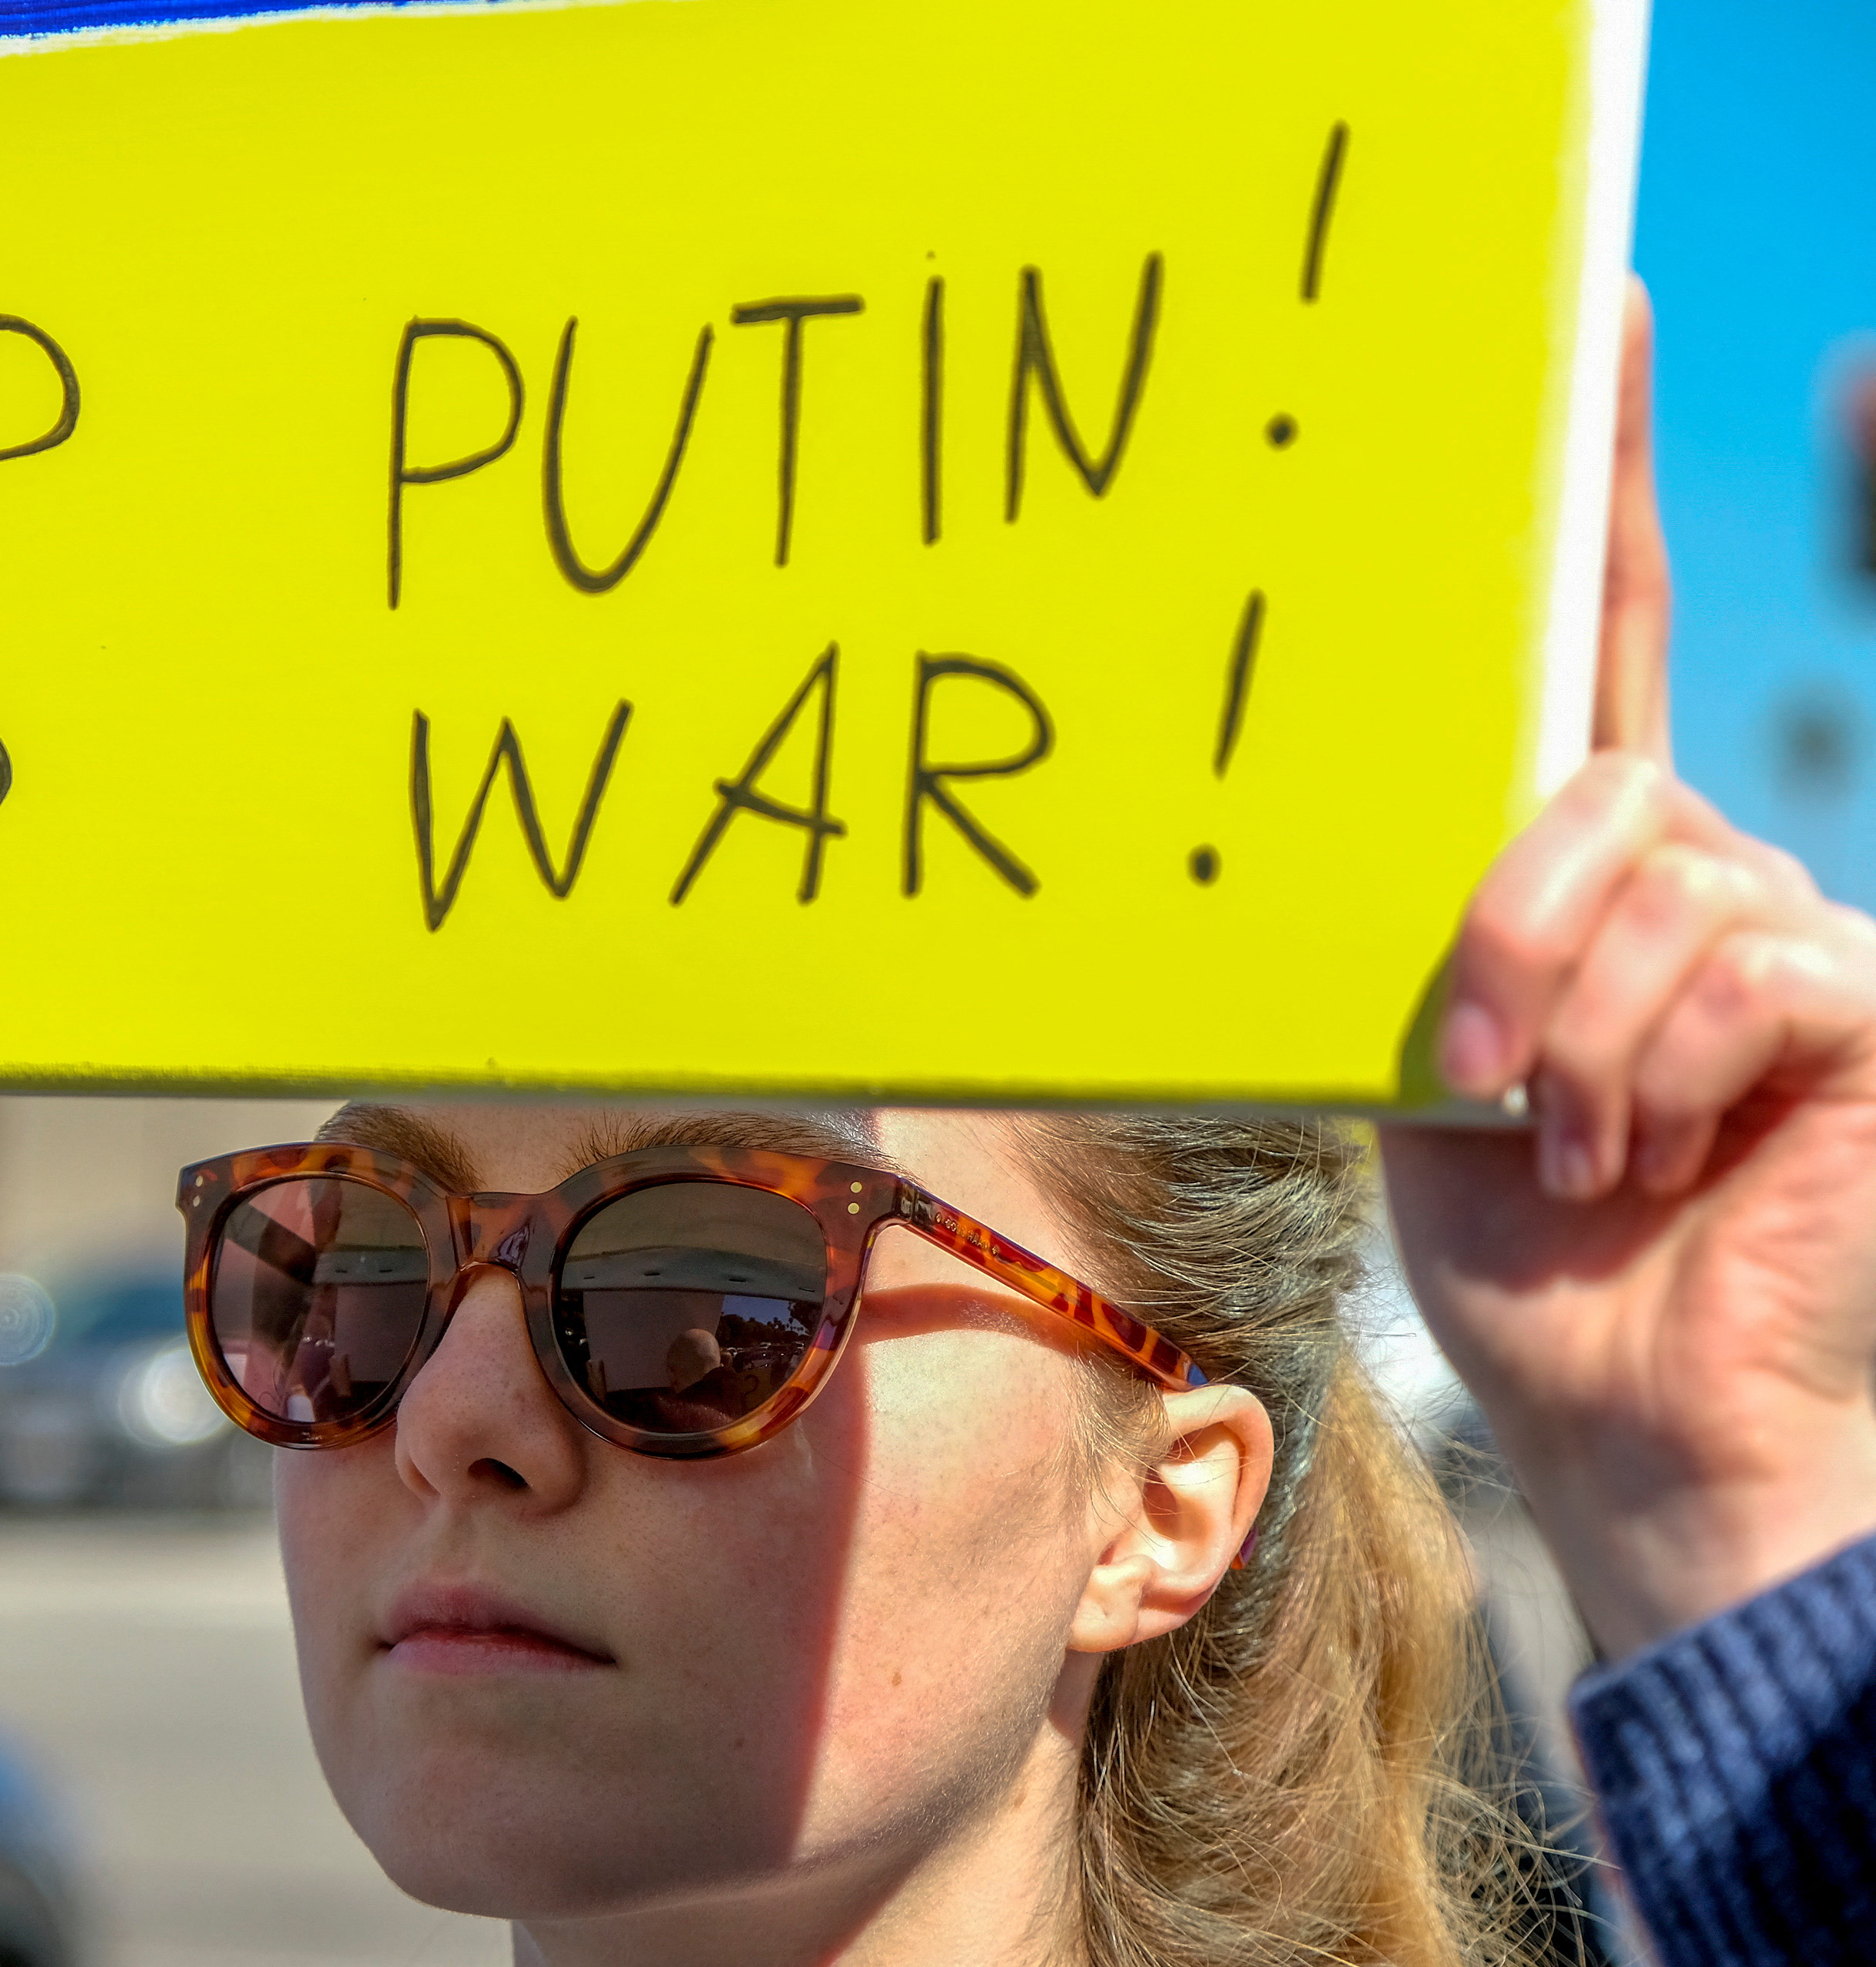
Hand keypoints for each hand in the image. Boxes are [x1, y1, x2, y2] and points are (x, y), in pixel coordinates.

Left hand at [1381, 286, 1875, 1654]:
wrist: (1616, 1404)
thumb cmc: (1513, 1249)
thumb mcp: (1418, 1064)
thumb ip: (1417, 929)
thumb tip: (1328, 837)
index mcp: (1582, 863)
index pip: (1598, 638)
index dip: (1597, 481)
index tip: (1588, 313)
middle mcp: (1697, 865)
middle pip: (1591, 782)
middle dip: (1505, 927)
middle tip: (1467, 1066)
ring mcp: (1789, 923)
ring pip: (1658, 881)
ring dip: (1570, 1032)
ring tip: (1572, 1146)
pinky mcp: (1859, 995)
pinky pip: (1739, 962)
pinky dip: (1655, 1070)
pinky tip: (1653, 1152)